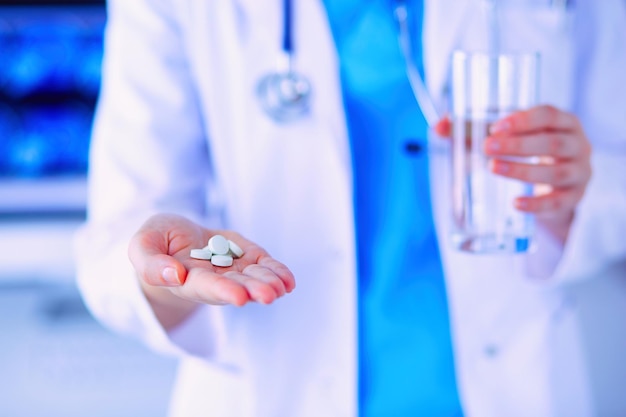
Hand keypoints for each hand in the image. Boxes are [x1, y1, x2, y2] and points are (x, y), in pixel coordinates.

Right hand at [128, 213, 295, 310]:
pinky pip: (265, 268)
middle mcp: (213, 281)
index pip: (206, 287)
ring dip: (269, 283)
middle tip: (269, 295)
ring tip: (282, 287)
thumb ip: (151, 263)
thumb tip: (175, 276)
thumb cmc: (157, 242)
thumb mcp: (143, 245)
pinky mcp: (247, 258)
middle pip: (236, 287)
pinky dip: (277, 273)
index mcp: (186, 281)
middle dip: (253, 290)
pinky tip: (288, 281)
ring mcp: (233, 270)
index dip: (222, 291)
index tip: (239, 296)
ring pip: (253, 279)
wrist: (176, 236)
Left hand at [435, 105, 591, 242]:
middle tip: (487, 148)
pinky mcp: (573, 198)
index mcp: (563, 122)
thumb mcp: (507, 135)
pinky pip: (558, 203)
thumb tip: (438, 126)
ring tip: (493, 168)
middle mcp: (578, 145)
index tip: (495, 126)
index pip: (548, 114)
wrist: (557, 182)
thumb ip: (473, 128)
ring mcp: (579, 173)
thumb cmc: (529, 148)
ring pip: (556, 172)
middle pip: (552, 143)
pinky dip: (537, 205)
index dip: (523, 120)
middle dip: (518, 145)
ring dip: (523, 171)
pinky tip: (516, 204)